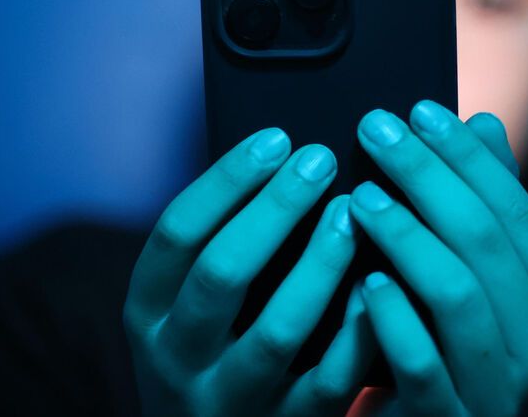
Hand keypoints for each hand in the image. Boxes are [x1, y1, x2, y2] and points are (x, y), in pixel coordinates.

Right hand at [123, 128, 374, 415]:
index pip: (177, 233)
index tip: (276, 137)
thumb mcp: (181, 306)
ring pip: (278, 328)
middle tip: (321, 159)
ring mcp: (231, 398)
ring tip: (352, 212)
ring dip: (319, 264)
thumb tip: (280, 159)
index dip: (227, 180)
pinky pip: (328, 381)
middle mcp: (178, 357)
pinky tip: (379, 284)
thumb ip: (216, 246)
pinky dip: (355, 331)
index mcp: (147, 312)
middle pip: (222, 271)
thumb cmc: (207, 354)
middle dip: (275, 208)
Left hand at [346, 102, 527, 416]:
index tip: (418, 110)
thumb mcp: (476, 274)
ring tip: (359, 196)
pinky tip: (364, 280)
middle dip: (426, 177)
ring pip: (457, 295)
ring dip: (405, 236)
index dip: (467, 158)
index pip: (518, 213)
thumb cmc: (450, 341)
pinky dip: (393, 317)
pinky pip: (422, 363)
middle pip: (485, 244)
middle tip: (375, 130)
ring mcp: (502, 393)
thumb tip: (484, 122)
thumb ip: (486, 206)